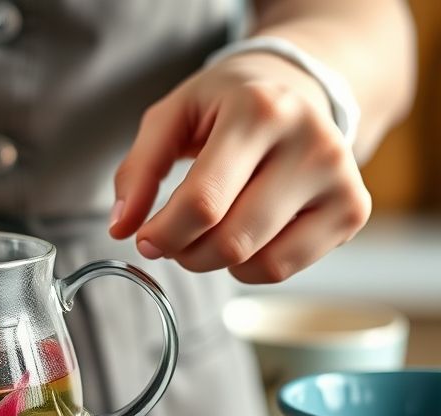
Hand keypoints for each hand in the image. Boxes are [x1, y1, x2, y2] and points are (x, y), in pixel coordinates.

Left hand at [109, 52, 370, 282]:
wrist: (295, 88)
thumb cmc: (225, 107)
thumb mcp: (172, 117)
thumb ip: (137, 169)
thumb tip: (121, 228)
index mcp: (260, 111)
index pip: (203, 202)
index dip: (163, 233)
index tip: (145, 237)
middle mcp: (311, 143)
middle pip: (231, 240)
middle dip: (184, 251)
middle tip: (170, 238)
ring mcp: (340, 179)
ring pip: (258, 262)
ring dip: (212, 262)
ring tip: (204, 233)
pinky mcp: (352, 210)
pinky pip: (283, 270)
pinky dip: (248, 267)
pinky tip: (242, 235)